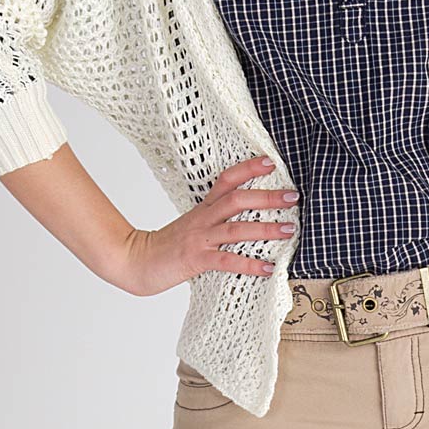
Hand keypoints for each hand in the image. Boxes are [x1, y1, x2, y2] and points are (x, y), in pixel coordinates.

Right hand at [115, 156, 299, 296]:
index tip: (271, 161)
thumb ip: (215, 218)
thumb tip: (247, 216)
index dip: (248, 168)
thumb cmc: (168, 245)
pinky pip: (227, 261)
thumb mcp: (192, 224)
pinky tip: (268, 268)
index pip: (226, 179)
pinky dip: (249, 264)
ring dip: (266, 228)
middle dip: (267, 197)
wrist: (135, 261)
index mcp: (203, 207)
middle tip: (293, 196)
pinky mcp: (196, 259)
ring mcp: (200, 239)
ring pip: (236, 229)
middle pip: (237, 199)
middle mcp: (203, 219)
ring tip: (289, 229)